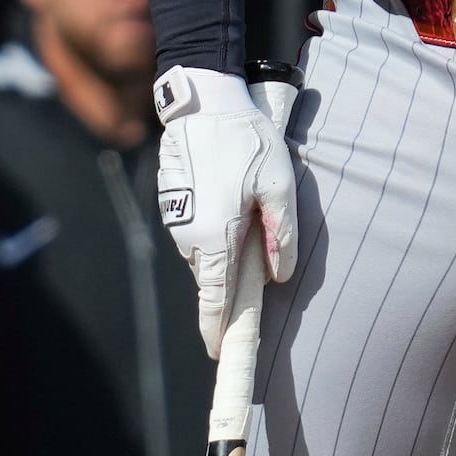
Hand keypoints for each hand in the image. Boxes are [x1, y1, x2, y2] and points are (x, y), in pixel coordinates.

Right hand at [155, 66, 297, 357]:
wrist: (204, 101)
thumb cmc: (246, 140)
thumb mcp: (279, 185)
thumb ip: (281, 234)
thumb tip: (280, 276)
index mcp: (215, 237)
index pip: (215, 300)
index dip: (218, 330)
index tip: (220, 354)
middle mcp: (189, 235)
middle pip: (213, 277)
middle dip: (233, 281)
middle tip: (259, 263)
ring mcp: (177, 218)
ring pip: (205, 252)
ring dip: (225, 247)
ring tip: (249, 216)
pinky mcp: (173, 202)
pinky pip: (197, 229)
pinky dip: (214, 227)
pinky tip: (232, 199)